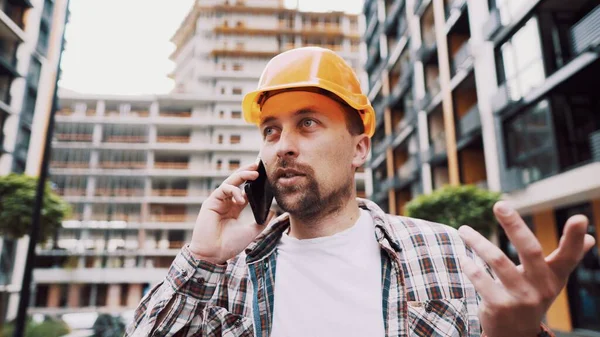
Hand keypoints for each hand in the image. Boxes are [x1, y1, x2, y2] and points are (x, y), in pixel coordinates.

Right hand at [188, 162, 274, 264]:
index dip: (254, 182)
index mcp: (234, 208)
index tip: (265, 175)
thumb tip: (272, 211)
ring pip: (230, 182)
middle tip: (259, 164)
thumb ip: (262, 222)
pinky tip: (241, 198)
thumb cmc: (230, 245)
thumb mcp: (252, 232)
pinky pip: (223, 189)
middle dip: (247, 171)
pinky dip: (233, 190)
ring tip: (254, 174)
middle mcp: (226, 203)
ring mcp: (218, 201)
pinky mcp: (211, 202)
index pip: (245, 190)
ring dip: (242, 175)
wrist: (214, 254)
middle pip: (237, 182)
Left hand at [458, 201, 595, 336]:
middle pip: (530, 250)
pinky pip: (481, 280)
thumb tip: (592, 239)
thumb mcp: (551, 280)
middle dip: (515, 226)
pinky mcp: (500, 306)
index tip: (580, 218)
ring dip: (478, 242)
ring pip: (498, 261)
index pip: (569, 255)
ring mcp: (521, 298)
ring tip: (463, 230)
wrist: (515, 335)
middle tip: (500, 205)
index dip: (575, 238)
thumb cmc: (533, 296)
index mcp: (555, 276)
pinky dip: (470, 267)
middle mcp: (541, 287)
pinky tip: (463, 258)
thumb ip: (566, 258)